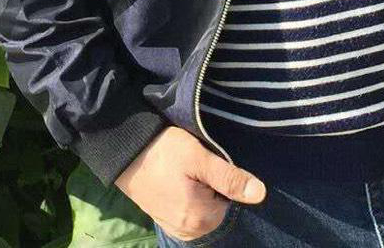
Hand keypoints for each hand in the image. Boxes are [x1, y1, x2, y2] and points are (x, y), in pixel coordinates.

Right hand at [114, 125, 266, 241]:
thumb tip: (260, 193)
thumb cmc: (163, 151)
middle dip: (211, 187)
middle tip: (192, 165)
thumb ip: (229, 178)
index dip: (222, 179)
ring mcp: (174, 228)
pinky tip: (175, 180)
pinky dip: (187, 198)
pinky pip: (188, 213)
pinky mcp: (164, 221)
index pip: (231, 201)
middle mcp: (189, 232)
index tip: (206, 163)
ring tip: (182, 171)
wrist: (124, 151)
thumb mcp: (199, 157)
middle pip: (217, 208)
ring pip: (203, 210)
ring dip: (198, 192)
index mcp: (200, 219)